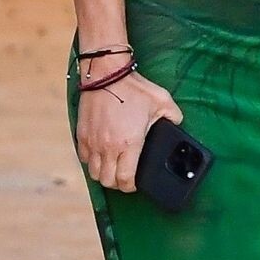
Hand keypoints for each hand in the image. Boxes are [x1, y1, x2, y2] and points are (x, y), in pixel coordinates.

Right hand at [76, 66, 183, 192]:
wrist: (106, 73)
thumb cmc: (134, 88)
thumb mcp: (162, 101)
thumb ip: (173, 116)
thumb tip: (178, 124)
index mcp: (129, 144)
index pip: (125, 180)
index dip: (131, 186)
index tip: (136, 182)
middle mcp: (108, 147)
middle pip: (108, 181)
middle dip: (118, 183)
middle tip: (125, 176)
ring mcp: (92, 142)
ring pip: (94, 173)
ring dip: (104, 174)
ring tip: (113, 166)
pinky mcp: (81, 134)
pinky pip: (84, 158)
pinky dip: (92, 161)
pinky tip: (101, 154)